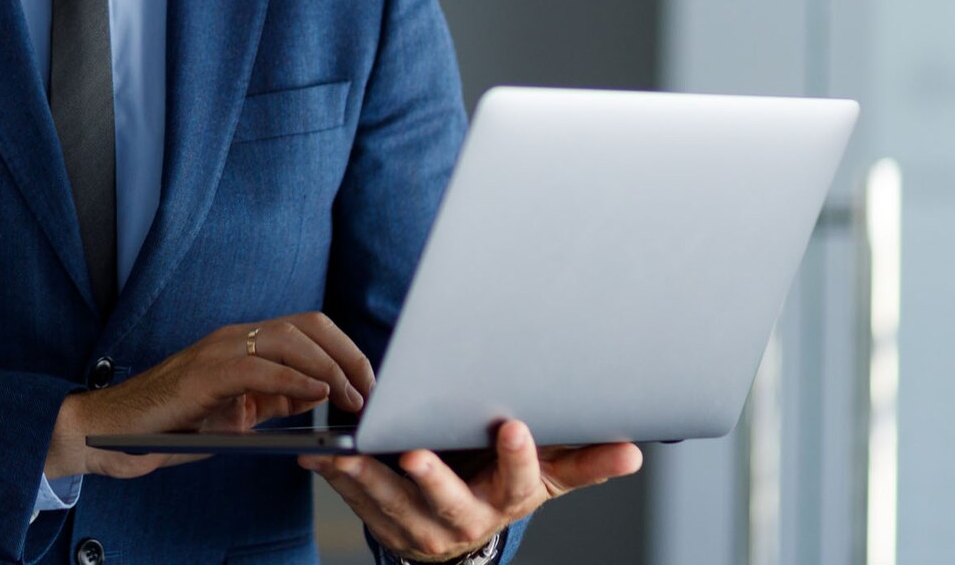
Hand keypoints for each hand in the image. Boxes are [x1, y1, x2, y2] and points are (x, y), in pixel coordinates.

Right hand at [47, 312, 374, 479]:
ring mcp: (219, 350)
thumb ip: (275, 399)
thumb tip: (318, 395)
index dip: (346, 351)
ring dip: (330, 368)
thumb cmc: (173, 425)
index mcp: (245, 344)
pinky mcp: (205, 373)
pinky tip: (318, 396)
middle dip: (349, 355)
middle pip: (309, 325)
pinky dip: (296, 379)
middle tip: (373, 391)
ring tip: (353, 397)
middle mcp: (235, 337)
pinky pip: (260, 367)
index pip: (308, 329)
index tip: (371, 383)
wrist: (115, 433)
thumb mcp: (238, 413)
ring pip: (290, 339)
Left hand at [299, 420, 641, 562]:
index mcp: (508, 499)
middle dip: (432, 478)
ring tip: (349, 451)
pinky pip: (358, 503)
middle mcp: (466, 518)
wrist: (463, 527)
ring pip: (394, 504)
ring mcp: (422, 526)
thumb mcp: (547, 476)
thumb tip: (633, 453)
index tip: (514, 427)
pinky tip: (321, 455)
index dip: (518, 456)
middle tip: (414, 453)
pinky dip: (339, 478)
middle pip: (450, 501)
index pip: (520, 481)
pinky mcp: (384, 522)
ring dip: (368, 478)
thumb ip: (584, 461)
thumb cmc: (504, 483)